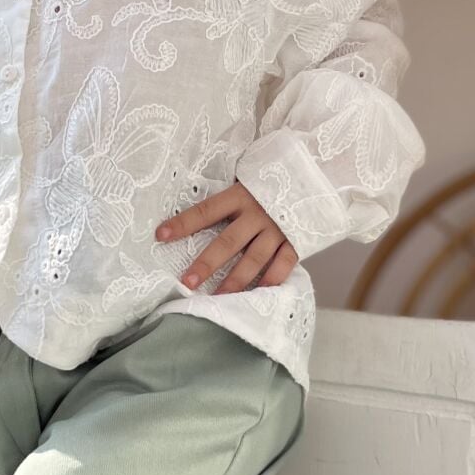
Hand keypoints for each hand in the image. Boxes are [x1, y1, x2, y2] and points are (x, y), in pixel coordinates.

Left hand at [155, 181, 299, 294]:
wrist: (313, 177)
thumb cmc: (269, 181)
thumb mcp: (246, 181)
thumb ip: (227, 199)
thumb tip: (193, 216)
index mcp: (240, 195)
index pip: (206, 211)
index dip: (184, 223)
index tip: (161, 235)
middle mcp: (258, 213)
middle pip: (228, 242)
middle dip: (207, 263)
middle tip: (187, 281)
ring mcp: (278, 229)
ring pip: (254, 259)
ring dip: (235, 280)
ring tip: (218, 297)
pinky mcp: (296, 240)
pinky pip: (284, 264)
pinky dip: (272, 279)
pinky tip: (258, 293)